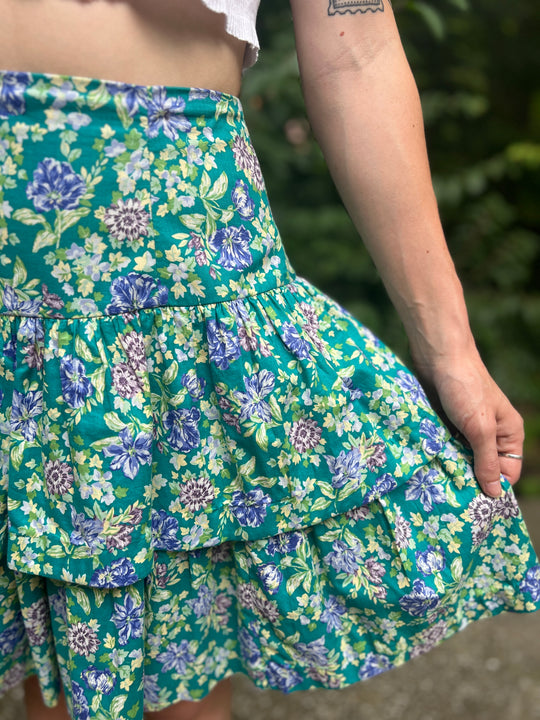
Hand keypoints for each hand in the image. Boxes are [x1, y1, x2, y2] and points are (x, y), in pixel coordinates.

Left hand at [412, 351, 523, 497]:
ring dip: (449, 467)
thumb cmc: (465, 387)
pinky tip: (425, 465)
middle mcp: (489, 432)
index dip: (492, 486)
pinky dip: (437, 453)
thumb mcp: (480, 428)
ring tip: (435, 484)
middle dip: (468, 479)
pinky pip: (443, 445)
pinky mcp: (445, 421)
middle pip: (482, 467)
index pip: (507, 472)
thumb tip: (495, 493)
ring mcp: (465, 427)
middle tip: (450, 497)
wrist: (438, 355)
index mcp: (508, 433)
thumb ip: (487, 461)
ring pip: (460, 457)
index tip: (472, 503)